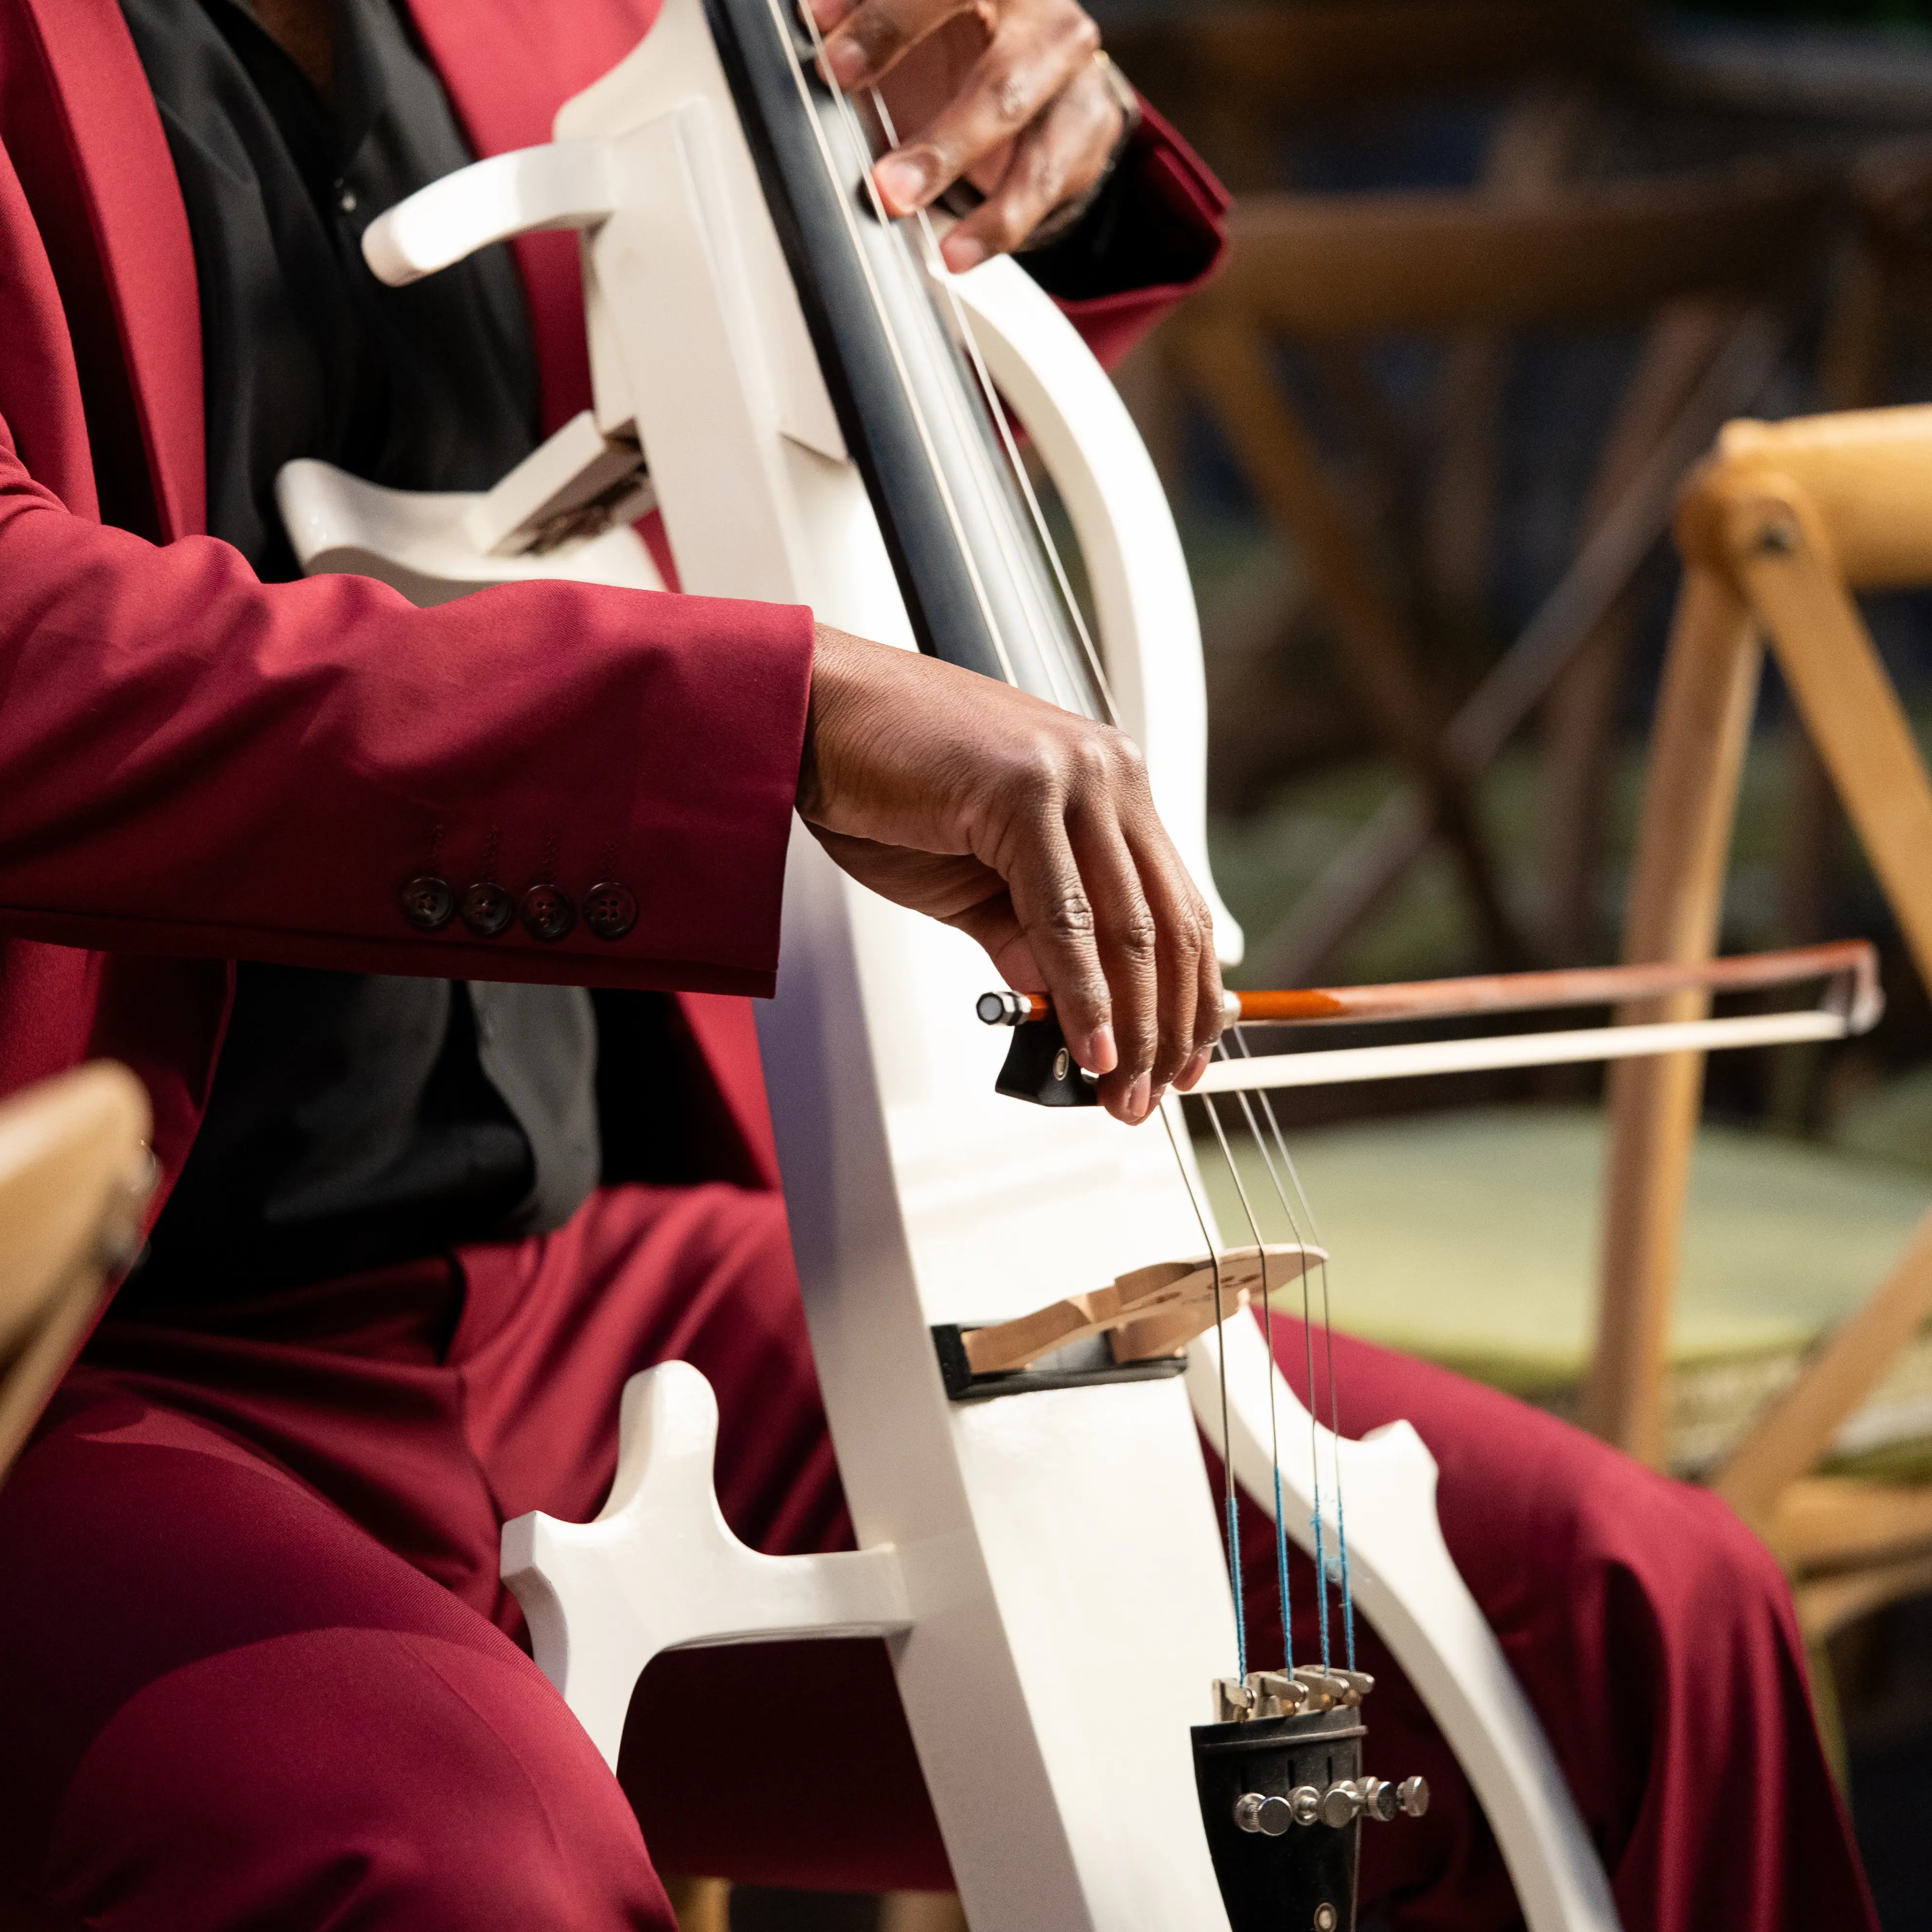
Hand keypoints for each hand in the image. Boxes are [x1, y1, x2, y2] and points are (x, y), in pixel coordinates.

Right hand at [798, 625, 1221, 1122]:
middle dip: (1166, 1027)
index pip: (1178, 906)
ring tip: (1121, 1090)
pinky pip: (1066, 918)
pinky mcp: (1026, 791)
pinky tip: (1088, 1046)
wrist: (812, 716)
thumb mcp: (976, 879)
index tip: (1182, 1060)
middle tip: (1150, 1097)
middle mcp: (1106, 772)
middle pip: (1168, 925)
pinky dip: (1082, 994)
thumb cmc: (886, 783)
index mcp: (1108, 784)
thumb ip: (1031, 937)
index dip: (1190, 996)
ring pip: (1128, 927)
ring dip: (1131, 1026)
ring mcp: (1072, 775)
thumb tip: (1073, 1010)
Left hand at [805, 0, 1124, 272]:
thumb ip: (870, 18)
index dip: (887, 27)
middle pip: (1001, 87)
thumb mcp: (917, 17)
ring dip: (987, 211)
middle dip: (942, 145)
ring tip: (940, 247)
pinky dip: (998, 228)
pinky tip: (960, 252)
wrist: (1043, 58)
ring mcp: (1075, 82)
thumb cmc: (963, 32)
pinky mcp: (1091, 131)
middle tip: (888, 189)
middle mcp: (1047, 22)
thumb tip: (811, 26)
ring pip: (1036, 156)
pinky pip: (1048, 192)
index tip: (834, 67)